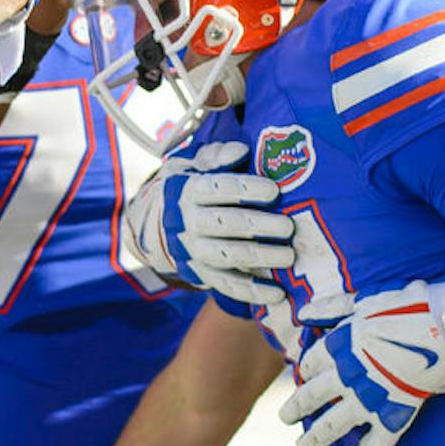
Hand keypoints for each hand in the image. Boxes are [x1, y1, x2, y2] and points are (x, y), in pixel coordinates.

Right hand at [124, 141, 295, 303]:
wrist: (156, 224)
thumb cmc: (192, 187)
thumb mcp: (195, 165)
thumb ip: (217, 156)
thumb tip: (240, 151)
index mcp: (189, 191)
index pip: (217, 189)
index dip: (246, 189)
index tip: (274, 190)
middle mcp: (189, 223)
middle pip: (225, 224)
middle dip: (259, 226)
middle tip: (288, 227)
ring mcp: (195, 251)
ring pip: (227, 256)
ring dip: (259, 258)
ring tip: (288, 256)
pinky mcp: (202, 274)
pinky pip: (228, 285)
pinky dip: (253, 292)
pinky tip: (278, 294)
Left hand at [278, 279, 444, 445]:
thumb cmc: (409, 306)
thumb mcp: (365, 300)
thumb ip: (332, 308)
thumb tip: (304, 313)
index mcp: (340, 345)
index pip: (311, 363)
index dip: (305, 370)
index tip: (302, 377)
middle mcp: (347, 375)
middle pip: (311, 396)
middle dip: (296, 409)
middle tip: (285, 418)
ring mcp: (369, 398)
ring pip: (333, 426)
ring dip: (315, 440)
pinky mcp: (394, 416)